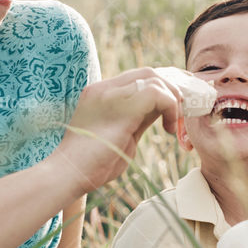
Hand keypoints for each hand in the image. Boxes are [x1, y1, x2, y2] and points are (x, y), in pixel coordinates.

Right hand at [52, 68, 180, 192]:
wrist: (68, 175)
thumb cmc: (92, 164)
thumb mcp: (121, 134)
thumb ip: (138, 118)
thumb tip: (161, 111)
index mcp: (101, 93)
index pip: (139, 77)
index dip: (163, 87)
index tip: (176, 107)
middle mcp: (104, 88)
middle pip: (148, 72)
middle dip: (171, 90)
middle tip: (179, 115)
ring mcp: (110, 95)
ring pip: (154, 78)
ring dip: (173, 100)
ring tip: (173, 125)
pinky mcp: (120, 108)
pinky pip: (156, 93)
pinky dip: (170, 107)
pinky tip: (168, 127)